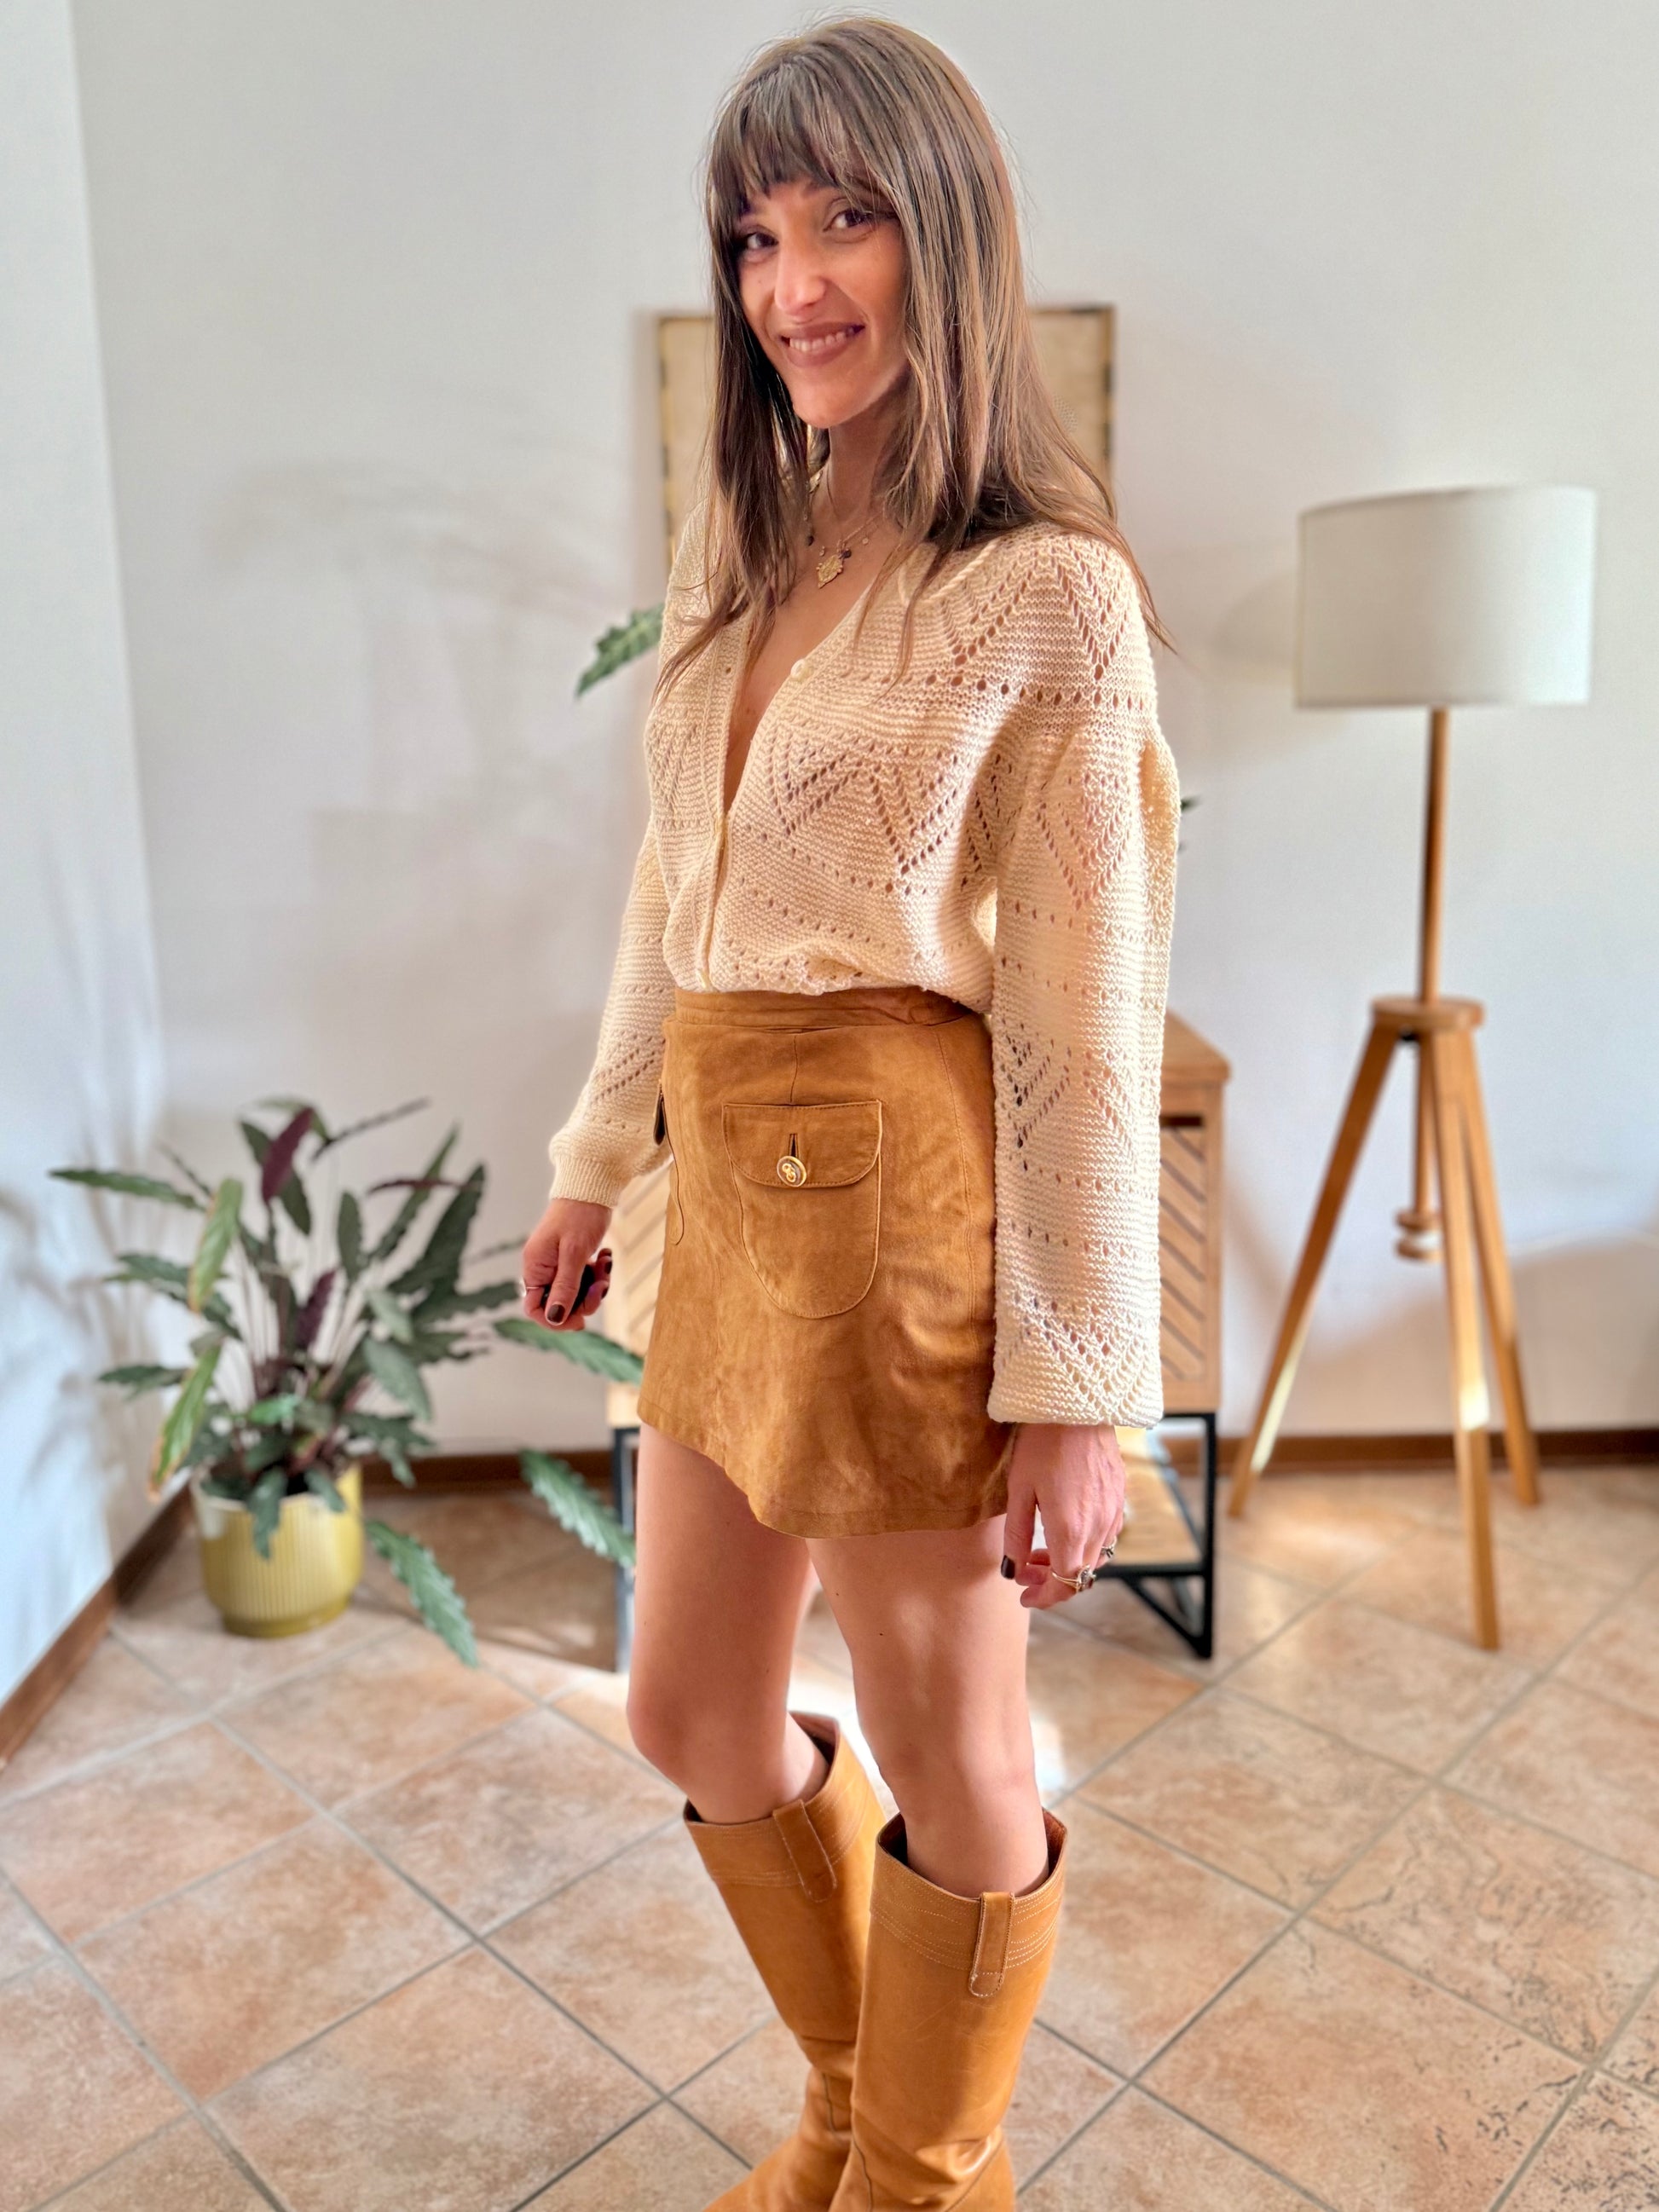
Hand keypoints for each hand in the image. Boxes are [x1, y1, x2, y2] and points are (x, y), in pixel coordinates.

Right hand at [521, 1198, 613, 1330]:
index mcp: (534, 1267)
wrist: (591, 1187)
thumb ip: (565, 1287)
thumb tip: (555, 1319)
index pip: (535, 1308)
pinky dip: (597, 1273)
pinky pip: (583, 1279)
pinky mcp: (572, 1259)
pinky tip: (605, 1256)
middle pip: (559, 1304)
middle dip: (584, 1300)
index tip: (580, 1320)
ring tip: (605, 1263)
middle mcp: (542, 1268)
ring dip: (594, 1285)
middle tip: (601, 1285)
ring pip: (575, 1293)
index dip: (556, 1320)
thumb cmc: (579, 1216)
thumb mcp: (574, 1254)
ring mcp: (557, 1264)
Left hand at [1002, 1422, 1125, 1608]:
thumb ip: (1015, 1535)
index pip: (1064, 1583)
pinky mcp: (1120, 1497)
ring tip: (1041, 1550)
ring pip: (1096, 1558)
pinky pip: (1106, 1536)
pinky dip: (1086, 1545)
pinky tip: (1065, 1529)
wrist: (1077, 1405)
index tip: (1024, 1596)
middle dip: (1052, 1581)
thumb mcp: (1018, 1490)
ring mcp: (1114, 1512)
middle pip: (1082, 1575)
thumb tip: (1011, 1571)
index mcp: (1070, 1529)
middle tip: (1024, 1571)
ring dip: (1070, 1564)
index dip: (1044, 1597)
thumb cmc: (1041, 1444)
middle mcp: (1098, 1527)